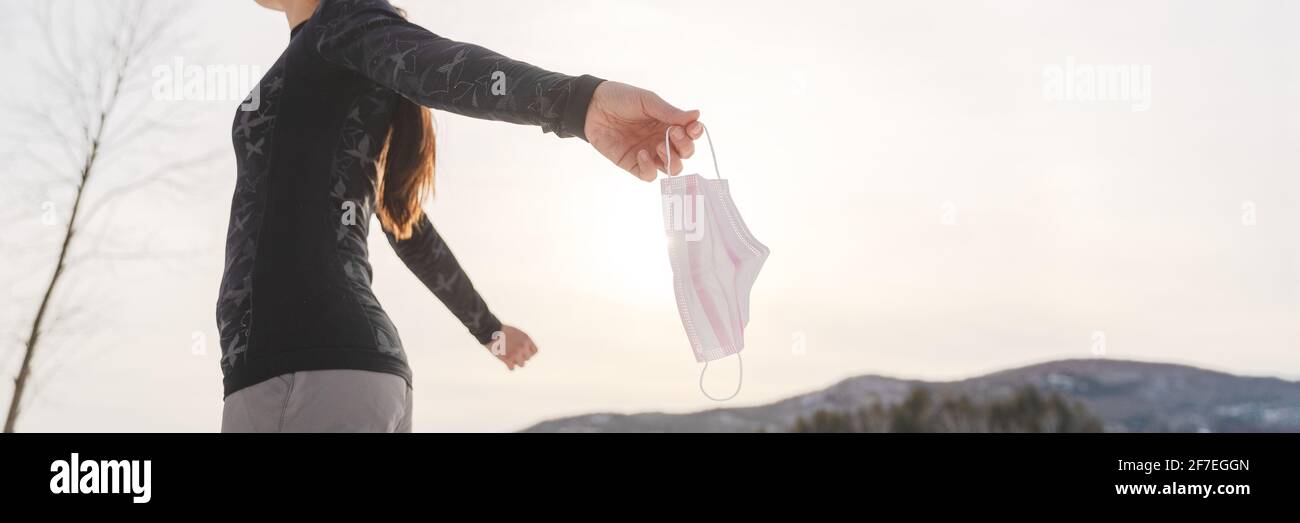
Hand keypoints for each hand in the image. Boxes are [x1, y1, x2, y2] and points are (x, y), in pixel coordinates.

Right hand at [483, 324, 537, 370]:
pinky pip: (512, 368)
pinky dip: (509, 366)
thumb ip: (524, 341)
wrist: (491, 331)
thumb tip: (527, 350)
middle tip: (514, 353)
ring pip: (521, 364)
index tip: (523, 351)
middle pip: (528, 358)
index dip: (529, 352)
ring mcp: (515, 354)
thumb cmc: (503, 331)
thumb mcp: (517, 333)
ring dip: (516, 361)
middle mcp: (522, 347)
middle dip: (522, 356)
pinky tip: (506, 361)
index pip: (535, 351)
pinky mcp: (507, 359)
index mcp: (526, 339)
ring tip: (510, 356)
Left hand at [584, 81, 704, 181]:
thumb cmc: (621, 98)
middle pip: (684, 153)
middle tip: (674, 133)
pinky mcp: (633, 164)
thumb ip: (670, 112)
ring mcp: (649, 153)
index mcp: (668, 123)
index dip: (695, 134)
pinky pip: (648, 175)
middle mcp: (661, 139)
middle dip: (684, 146)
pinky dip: (650, 168)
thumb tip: (696, 115)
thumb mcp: (647, 101)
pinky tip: (642, 154)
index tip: (693, 127)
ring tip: (658, 146)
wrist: (592, 106)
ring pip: (671, 168)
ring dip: (671, 160)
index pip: (690, 134)